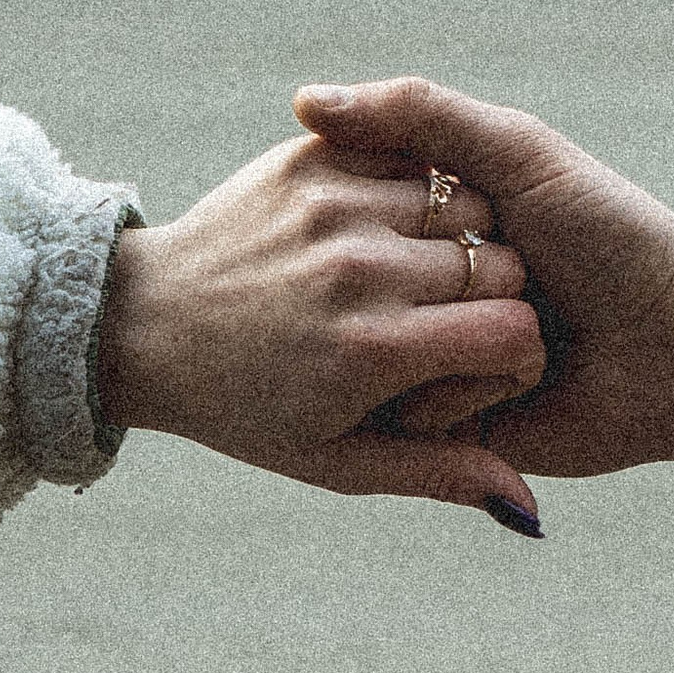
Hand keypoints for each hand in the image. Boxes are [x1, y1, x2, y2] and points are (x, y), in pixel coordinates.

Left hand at [95, 132, 548, 518]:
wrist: (139, 324)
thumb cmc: (244, 407)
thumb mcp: (335, 461)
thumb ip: (438, 476)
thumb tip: (534, 515)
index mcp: (373, 349)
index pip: (515, 331)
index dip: (515, 352)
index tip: (482, 360)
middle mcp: (360, 270)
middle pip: (500, 263)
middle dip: (492, 293)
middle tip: (447, 317)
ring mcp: (335, 206)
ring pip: (465, 200)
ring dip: (457, 235)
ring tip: (416, 270)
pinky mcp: (311, 159)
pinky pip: (412, 157)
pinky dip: (415, 188)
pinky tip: (386, 226)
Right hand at [291, 81, 673, 483]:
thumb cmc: (611, 234)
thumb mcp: (515, 153)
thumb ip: (419, 115)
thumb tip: (303, 101)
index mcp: (440, 223)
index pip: (363, 211)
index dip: (406, 215)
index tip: (486, 216)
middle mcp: (432, 292)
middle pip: (366, 290)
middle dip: (442, 284)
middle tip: (530, 276)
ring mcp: (439, 359)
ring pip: (380, 357)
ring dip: (457, 346)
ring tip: (539, 333)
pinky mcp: (456, 423)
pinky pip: (414, 415)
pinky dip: (470, 394)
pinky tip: (527, 387)